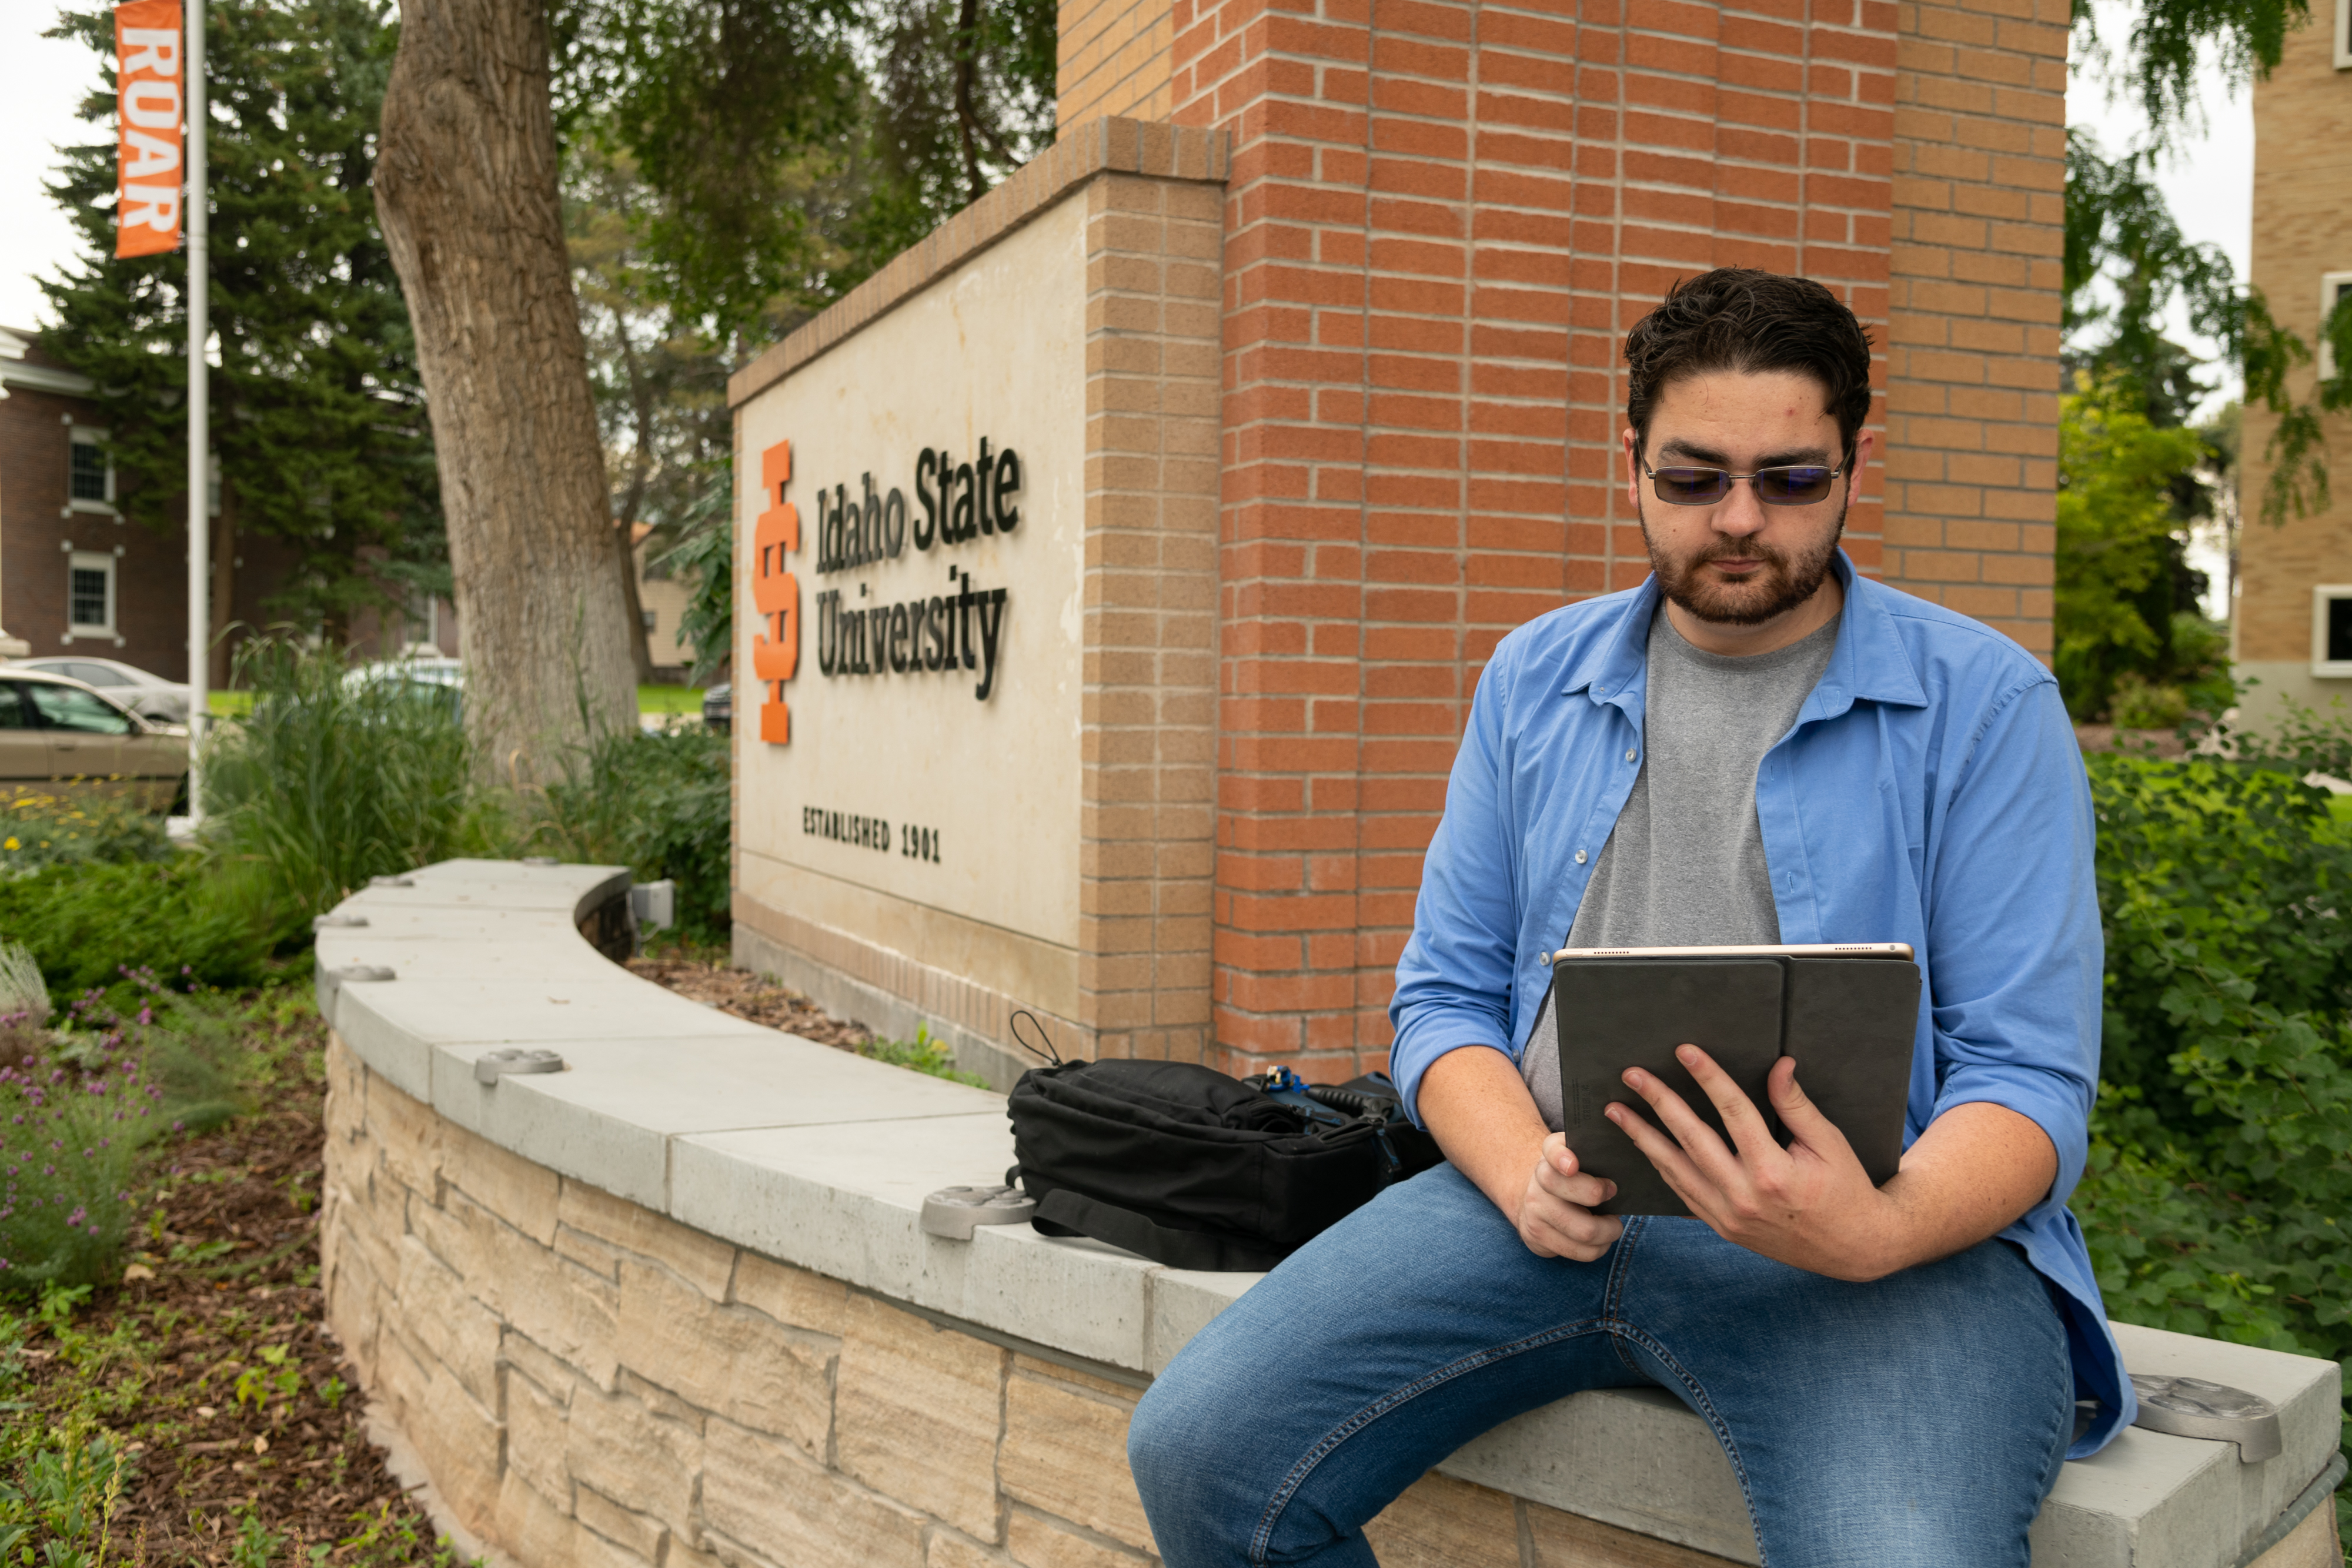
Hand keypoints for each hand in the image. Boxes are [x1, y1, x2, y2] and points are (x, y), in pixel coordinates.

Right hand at [1515, 1132, 1624, 1261]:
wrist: (1537, 1202)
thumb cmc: (1572, 1181)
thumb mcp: (1579, 1161)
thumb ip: (1597, 1157)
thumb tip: (1625, 1173)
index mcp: (1551, 1157)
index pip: (1551, 1150)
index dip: (1560, 1157)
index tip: (1572, 1166)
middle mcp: (1538, 1181)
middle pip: (1566, 1191)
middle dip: (1598, 1194)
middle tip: (1613, 1194)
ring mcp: (1535, 1211)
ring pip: (1583, 1230)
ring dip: (1609, 1231)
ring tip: (1612, 1225)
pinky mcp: (1538, 1237)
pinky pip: (1581, 1252)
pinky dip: (1599, 1248)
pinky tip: (1600, 1239)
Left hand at [1608, 1047, 1901, 1280]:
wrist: (1854, 1248)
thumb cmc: (1846, 1189)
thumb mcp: (1830, 1144)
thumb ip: (1796, 1105)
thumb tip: (1779, 1065)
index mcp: (1774, 1172)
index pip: (1733, 1112)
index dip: (1708, 1078)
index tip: (1684, 1051)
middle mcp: (1745, 1197)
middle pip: (1692, 1139)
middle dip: (1658, 1103)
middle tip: (1632, 1075)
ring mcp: (1729, 1217)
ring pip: (1675, 1170)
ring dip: (1643, 1137)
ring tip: (1616, 1111)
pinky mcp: (1722, 1229)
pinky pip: (1682, 1193)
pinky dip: (1660, 1168)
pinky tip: (1643, 1146)